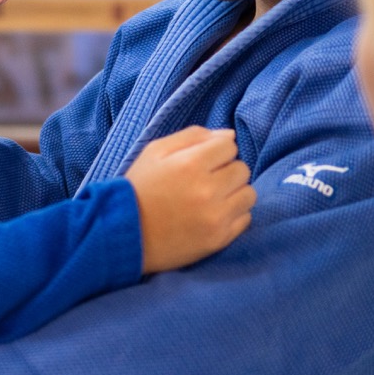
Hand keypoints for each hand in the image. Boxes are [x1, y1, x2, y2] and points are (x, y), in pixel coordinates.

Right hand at [125, 127, 255, 272]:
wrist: (124, 234)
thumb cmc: (139, 188)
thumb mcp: (155, 152)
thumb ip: (192, 136)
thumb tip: (229, 135)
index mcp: (190, 164)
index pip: (229, 145)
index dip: (215, 151)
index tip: (200, 162)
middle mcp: (208, 190)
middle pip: (242, 169)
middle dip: (226, 171)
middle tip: (205, 181)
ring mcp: (215, 217)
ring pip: (249, 194)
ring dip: (234, 192)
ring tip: (212, 198)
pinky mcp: (219, 239)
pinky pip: (245, 218)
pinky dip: (233, 214)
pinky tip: (212, 215)